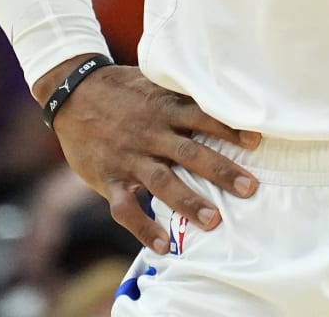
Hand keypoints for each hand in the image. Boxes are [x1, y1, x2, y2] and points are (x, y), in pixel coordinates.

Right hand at [45, 61, 260, 253]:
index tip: (256, 141)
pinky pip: (125, 207)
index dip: (229, 128)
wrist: (72, 93)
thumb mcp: (152, 83)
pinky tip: (161, 246)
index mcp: (164, 107)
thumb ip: (181, 96)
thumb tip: (223, 96)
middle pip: (190, 152)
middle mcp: (150, 133)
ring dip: (189, 201)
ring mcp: (129, 157)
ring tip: (214, 220)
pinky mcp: (108, 178)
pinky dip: (142, 228)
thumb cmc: (122, 89)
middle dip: (221, 171)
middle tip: (250, 188)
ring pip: (162, 182)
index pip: (202, 116)